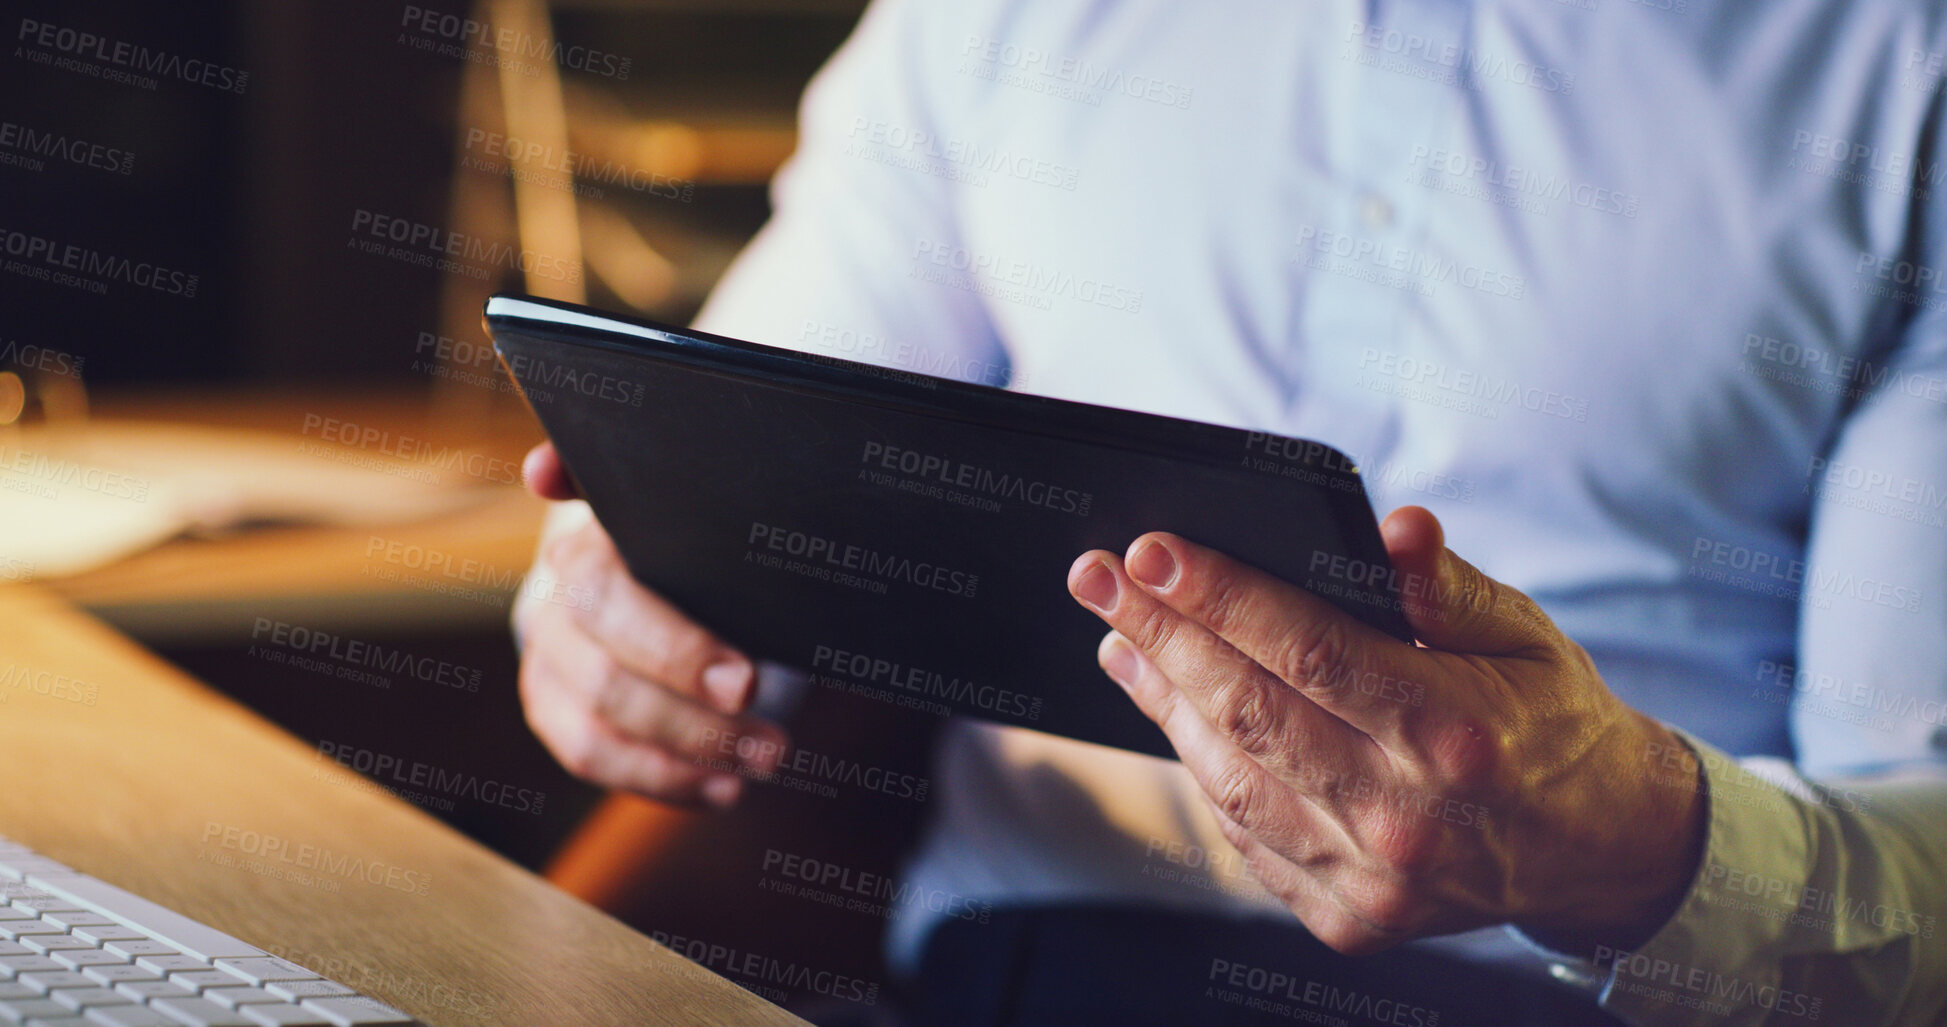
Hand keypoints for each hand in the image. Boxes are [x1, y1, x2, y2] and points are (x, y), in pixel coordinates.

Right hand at [515, 443, 786, 807]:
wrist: (647, 554)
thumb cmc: (682, 531)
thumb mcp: (679, 503)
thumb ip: (634, 480)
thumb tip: (545, 469)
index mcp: (584, 547)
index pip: (607, 600)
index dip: (674, 649)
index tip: (746, 682)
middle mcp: (553, 606)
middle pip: (605, 681)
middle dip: (693, 719)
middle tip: (771, 737)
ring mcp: (548, 663)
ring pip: (595, 733)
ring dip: (687, 759)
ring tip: (767, 760)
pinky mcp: (554, 709)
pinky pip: (592, 760)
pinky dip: (662, 782)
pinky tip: (724, 788)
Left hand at [1067, 506, 1705, 954]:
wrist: (1596, 844)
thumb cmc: (1547, 717)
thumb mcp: (1521, 634)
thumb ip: (1446, 585)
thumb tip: (1394, 526)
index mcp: (1453, 732)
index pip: (1306, 648)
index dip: (1219, 596)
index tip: (1149, 551)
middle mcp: (1405, 815)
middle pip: (1245, 710)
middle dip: (1157, 633)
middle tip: (1095, 578)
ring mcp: (1371, 878)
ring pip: (1227, 777)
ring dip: (1160, 700)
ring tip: (1121, 639)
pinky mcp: (1347, 917)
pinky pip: (1244, 835)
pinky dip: (1200, 768)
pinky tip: (1173, 713)